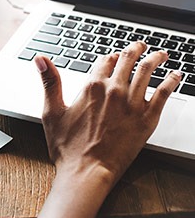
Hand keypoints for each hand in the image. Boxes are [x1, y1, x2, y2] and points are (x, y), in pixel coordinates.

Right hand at [11, 42, 181, 217]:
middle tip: (139, 46)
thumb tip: (41, 59)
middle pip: (128, 61)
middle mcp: (115, 90)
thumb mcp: (52, 113)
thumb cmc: (67, 148)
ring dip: (156, 58)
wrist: (87, 172)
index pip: (104, 61)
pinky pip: (164, 93)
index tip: (113, 57)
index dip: (109, 57)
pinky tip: (176, 76)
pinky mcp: (147, 119)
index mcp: (92, 87)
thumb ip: (50, 82)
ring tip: (161, 54)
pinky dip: (172, 81)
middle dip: (134, 50)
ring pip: (148, 71)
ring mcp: (133, 104)